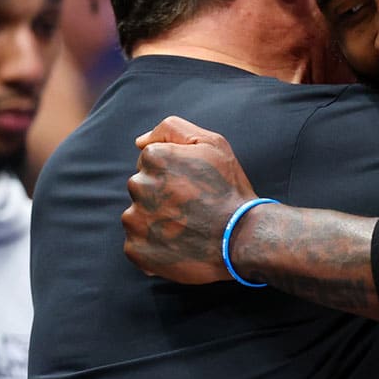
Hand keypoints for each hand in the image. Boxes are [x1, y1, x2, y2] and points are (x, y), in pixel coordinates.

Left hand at [122, 116, 257, 282]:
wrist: (244, 239)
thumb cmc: (230, 189)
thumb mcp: (212, 144)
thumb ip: (172, 129)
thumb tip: (139, 143)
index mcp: (154, 158)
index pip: (150, 163)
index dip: (174, 174)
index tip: (194, 187)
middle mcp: (139, 186)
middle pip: (142, 189)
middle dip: (162, 197)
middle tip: (193, 209)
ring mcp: (135, 220)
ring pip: (138, 217)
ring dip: (157, 222)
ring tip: (188, 229)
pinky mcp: (136, 250)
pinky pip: (138, 245)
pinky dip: (154, 248)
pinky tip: (179, 247)